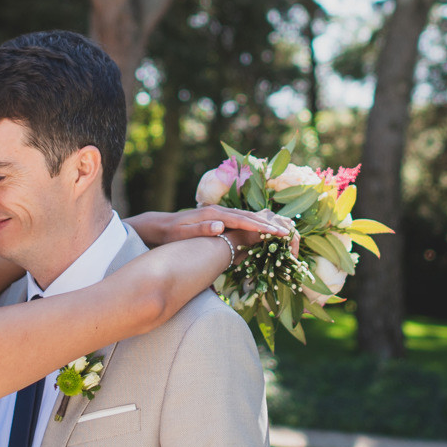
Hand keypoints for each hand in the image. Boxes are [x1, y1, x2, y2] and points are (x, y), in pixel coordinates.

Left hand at [149, 205, 293, 248]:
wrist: (159, 225)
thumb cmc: (170, 233)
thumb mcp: (181, 234)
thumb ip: (201, 230)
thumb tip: (220, 226)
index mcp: (213, 215)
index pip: (243, 221)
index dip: (261, 228)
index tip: (278, 233)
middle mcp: (218, 212)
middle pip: (249, 217)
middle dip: (269, 224)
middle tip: (287, 232)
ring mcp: (218, 213)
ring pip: (246, 217)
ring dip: (264, 222)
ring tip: (281, 229)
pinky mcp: (218, 218)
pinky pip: (240, 220)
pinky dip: (253, 223)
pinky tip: (261, 228)